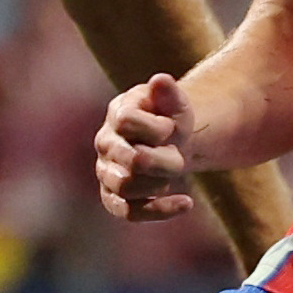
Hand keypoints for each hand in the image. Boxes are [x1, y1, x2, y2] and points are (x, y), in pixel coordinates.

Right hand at [95, 73, 195, 224]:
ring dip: (159, 184)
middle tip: (179, 157)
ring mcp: (106, 172)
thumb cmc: (169, 118)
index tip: (171, 128)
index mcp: (117, 114)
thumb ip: (168, 93)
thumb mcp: (175, 102)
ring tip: (174, 174)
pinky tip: (187, 202)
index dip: (155, 128)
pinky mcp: (113, 197)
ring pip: (126, 187)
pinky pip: (129, 212)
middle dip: (164, 161)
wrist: (167, 142)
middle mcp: (105, 143)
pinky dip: (160, 211)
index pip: (126, 121)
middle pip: (131, 159)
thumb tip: (161, 81)